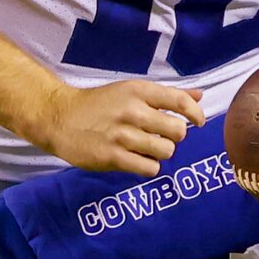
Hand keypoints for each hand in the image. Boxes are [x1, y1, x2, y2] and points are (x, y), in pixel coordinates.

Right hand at [32, 78, 203, 175]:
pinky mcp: (112, 157)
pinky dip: (148, 166)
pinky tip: (137, 159)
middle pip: (178, 131)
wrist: (59, 118)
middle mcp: (132, 111)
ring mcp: (122, 135)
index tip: (197, 122)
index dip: (195, 114)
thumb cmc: (99, 104)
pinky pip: (149, 168)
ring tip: (146, 148)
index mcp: (138, 91)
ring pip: (166, 151)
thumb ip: (166, 95)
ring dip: (160, 152)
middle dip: (174, 136)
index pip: (179, 101)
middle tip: (160, 136)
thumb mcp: (130, 91)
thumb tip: (199, 97)